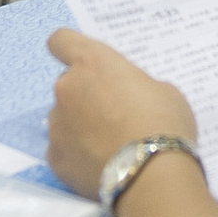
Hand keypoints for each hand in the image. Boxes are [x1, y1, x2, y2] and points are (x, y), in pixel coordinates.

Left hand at [46, 30, 197, 197]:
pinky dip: (77, 156)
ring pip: (64, 119)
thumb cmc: (163, 122)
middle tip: (113, 116)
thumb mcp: (162, 91)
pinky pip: (63, 150)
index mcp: (91, 63)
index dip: (70, 49)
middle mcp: (66, 89)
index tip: (83, 64)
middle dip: (85, 96)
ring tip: (108, 148)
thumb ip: (135, 87)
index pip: (61, 40)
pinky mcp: (55, 159)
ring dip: (80, 127)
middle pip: (68, 85)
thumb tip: (127, 99)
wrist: (151, 176)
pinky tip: (100, 167)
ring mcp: (56, 126)